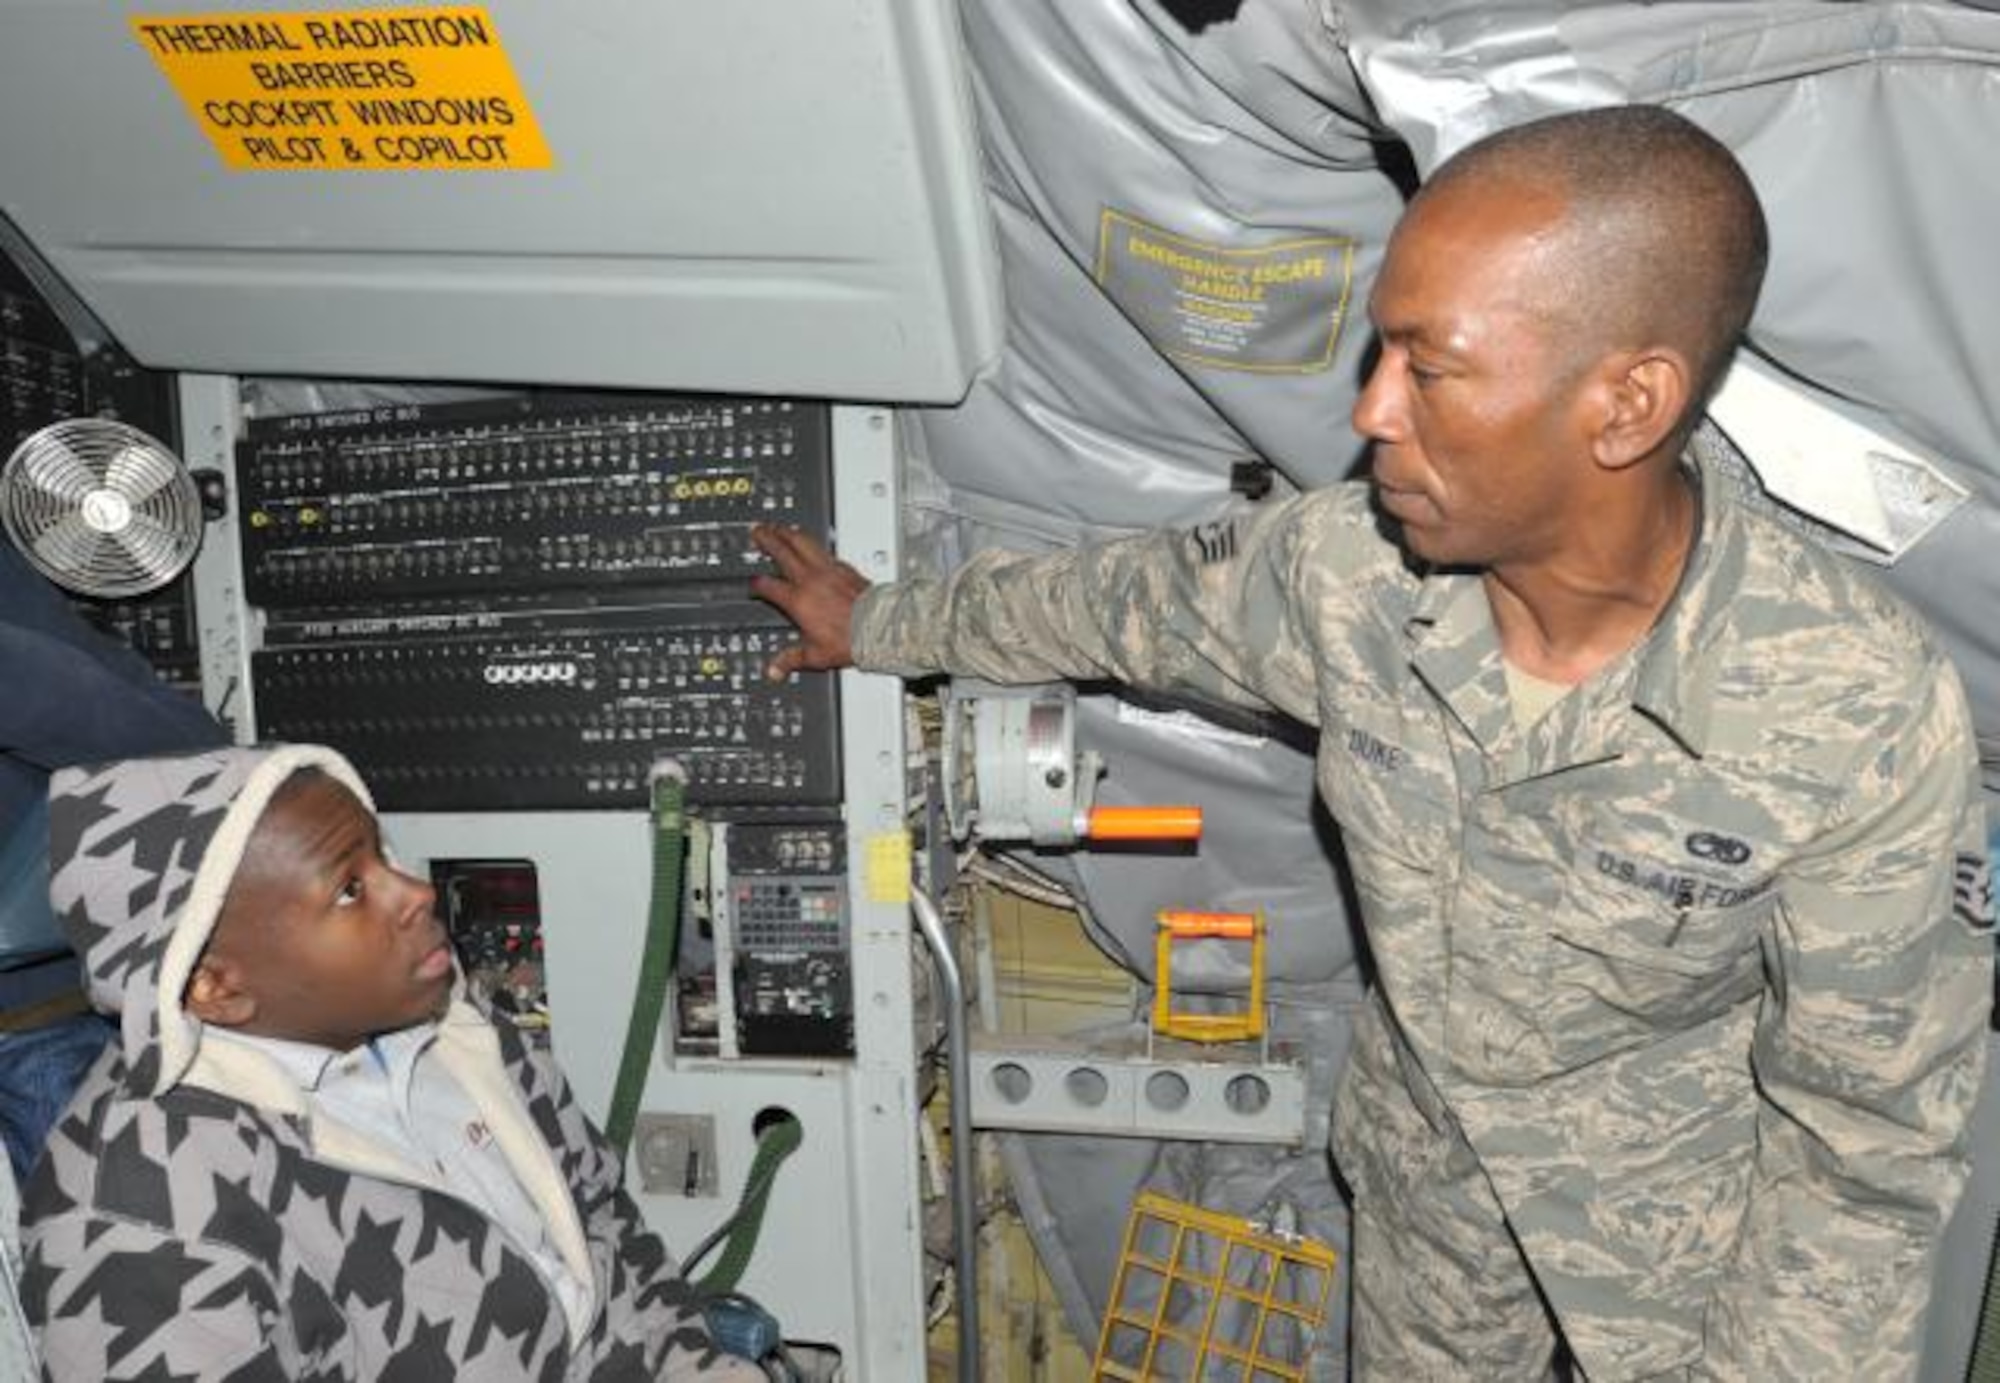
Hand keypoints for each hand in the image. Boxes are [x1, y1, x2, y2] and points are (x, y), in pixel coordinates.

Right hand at [748, 524, 870, 679]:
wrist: (879, 628)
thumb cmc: (851, 640)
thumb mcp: (815, 655)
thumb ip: (791, 660)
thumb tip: (776, 670)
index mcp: (798, 601)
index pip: (769, 586)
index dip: (758, 585)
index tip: (754, 584)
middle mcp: (810, 580)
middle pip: (782, 552)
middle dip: (767, 540)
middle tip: (758, 531)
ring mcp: (828, 570)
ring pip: (803, 542)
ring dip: (789, 533)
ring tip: (781, 527)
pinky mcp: (845, 567)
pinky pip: (824, 550)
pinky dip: (813, 544)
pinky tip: (812, 543)